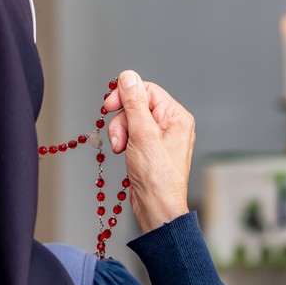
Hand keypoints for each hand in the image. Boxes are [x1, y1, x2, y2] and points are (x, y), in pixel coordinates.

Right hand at [103, 70, 194, 233]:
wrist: (156, 208)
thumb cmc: (156, 176)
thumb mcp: (142, 134)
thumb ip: (134, 103)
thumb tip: (127, 76)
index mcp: (177, 116)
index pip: (147, 90)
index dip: (125, 95)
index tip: (108, 105)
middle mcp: (171, 124)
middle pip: (136, 105)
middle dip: (122, 120)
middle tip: (118, 138)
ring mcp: (160, 137)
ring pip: (131, 120)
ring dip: (120, 133)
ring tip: (120, 149)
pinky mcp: (150, 149)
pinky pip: (131, 134)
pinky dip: (123, 141)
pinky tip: (122, 153)